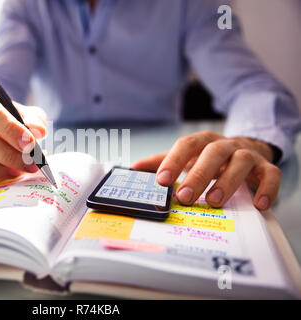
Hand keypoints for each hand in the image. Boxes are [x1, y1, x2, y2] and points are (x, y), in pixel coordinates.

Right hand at [0, 88, 47, 184]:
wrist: (8, 135)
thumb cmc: (18, 123)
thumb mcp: (31, 116)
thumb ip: (35, 121)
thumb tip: (38, 131)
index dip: (11, 130)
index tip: (30, 144)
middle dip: (8, 155)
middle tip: (31, 165)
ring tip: (18, 172)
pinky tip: (4, 176)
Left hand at [132, 131, 280, 210]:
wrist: (247, 149)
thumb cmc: (210, 158)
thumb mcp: (187, 157)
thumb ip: (162, 161)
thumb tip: (134, 168)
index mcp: (203, 142)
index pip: (186, 145)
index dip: (174, 160)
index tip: (161, 180)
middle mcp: (225, 145)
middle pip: (212, 153)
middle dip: (198, 174)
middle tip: (184, 196)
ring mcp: (247, 155)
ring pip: (241, 161)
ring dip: (228, 181)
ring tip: (214, 201)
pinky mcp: (266, 167)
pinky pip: (271, 175)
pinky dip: (267, 188)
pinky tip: (258, 204)